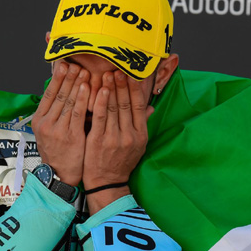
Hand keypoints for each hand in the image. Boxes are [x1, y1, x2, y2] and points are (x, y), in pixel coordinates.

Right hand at [32, 61, 88, 185]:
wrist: (59, 175)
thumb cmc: (58, 151)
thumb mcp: (49, 131)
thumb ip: (55, 112)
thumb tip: (64, 91)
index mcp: (39, 119)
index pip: (49, 93)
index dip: (57, 77)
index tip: (64, 64)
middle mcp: (46, 123)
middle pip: (59, 94)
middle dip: (68, 77)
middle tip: (77, 63)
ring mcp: (58, 129)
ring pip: (68, 101)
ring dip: (77, 83)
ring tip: (84, 70)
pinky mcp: (71, 136)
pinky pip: (78, 113)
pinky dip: (83, 98)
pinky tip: (87, 88)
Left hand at [83, 71, 153, 212]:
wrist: (107, 182)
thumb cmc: (121, 162)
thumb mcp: (137, 146)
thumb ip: (142, 124)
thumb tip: (151, 107)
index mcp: (140, 135)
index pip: (140, 107)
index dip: (135, 89)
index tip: (132, 75)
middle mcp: (130, 136)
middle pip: (127, 105)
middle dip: (122, 85)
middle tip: (118, 68)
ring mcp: (114, 138)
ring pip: (113, 108)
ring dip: (111, 89)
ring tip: (108, 74)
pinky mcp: (98, 141)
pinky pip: (100, 117)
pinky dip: (100, 102)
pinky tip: (100, 90)